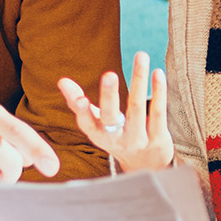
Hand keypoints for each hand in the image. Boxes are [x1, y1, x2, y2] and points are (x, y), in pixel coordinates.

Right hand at [59, 51, 172, 173]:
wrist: (146, 164)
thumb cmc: (116, 136)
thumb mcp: (95, 123)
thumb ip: (78, 102)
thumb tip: (62, 81)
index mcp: (98, 135)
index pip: (87, 124)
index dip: (82, 112)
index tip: (80, 99)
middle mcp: (116, 139)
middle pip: (111, 117)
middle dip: (109, 96)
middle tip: (109, 75)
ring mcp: (138, 140)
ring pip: (137, 109)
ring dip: (138, 80)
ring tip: (141, 56)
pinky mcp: (158, 138)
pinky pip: (158, 112)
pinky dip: (158, 92)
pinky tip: (157, 73)